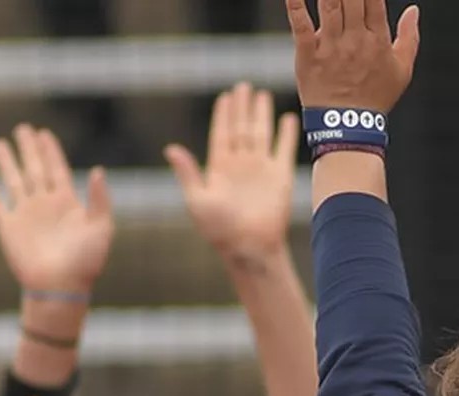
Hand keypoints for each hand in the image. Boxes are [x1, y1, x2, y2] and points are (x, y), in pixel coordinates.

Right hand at [0, 124, 114, 295]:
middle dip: (28, 149)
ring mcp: (25, 215)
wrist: (59, 288)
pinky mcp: (8, 227)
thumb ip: (99, 200)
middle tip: (22, 128)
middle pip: (34, 169)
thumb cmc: (85, 263)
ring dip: (7, 162)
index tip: (44, 133)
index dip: (51, 151)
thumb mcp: (101, 228)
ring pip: (13, 180)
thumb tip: (98, 170)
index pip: (57, 169)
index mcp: (67, 203)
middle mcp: (45, 205)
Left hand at [168, 83, 299, 263]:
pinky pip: (284, 148)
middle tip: (243, 86)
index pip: (221, 133)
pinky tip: (288, 118)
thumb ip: (187, 172)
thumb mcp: (197, 200)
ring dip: (261, 114)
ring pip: (261, 133)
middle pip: (241, 128)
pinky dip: (286, 133)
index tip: (226, 96)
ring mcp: (261, 169)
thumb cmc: (219, 229)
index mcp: (219, 168)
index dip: (223, 115)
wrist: (249, 247)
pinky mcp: (280, 176)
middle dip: (242, 107)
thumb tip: (170, 148)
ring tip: (262, 94)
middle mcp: (240, 164)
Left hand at [285, 0, 419, 115]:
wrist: (349, 126)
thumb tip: (414, 9)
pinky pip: (300, 24)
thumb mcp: (402, 71)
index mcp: (377, 39)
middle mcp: (355, 39)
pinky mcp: (308, 55)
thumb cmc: (376, 97)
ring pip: (329, 5)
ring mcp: (331, 47)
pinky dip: (295, 4)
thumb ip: (409, 38)